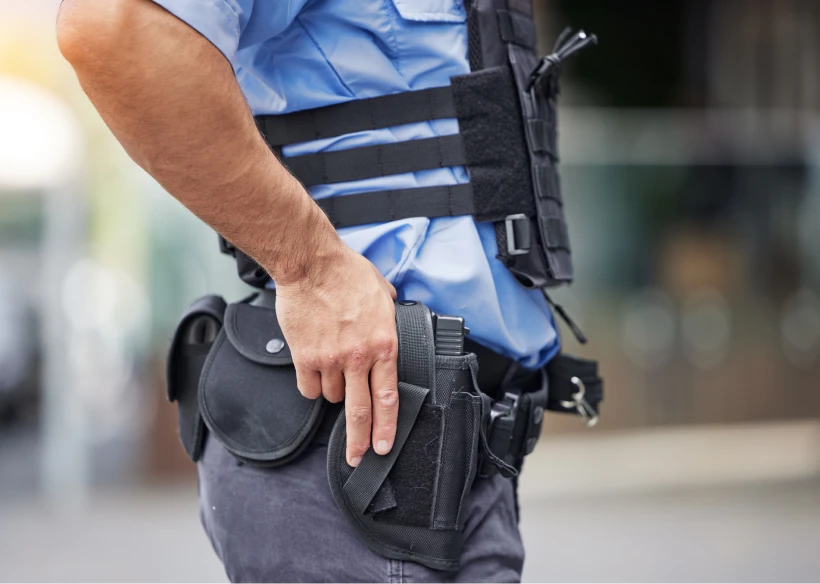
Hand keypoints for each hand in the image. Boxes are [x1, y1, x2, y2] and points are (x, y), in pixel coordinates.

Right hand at [275, 243, 398, 466]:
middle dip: (360, 441)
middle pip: (360, 411)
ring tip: (332, 367)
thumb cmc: (346, 273)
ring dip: (333, 389)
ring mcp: (330, 360)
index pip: (388, 396)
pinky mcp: (304, 357)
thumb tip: (394, 313)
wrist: (311, 264)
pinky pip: (308, 387)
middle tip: (358, 458)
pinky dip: (311, 384)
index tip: (384, 445)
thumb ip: (390, 313)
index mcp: (384, 344)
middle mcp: (358, 357)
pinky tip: (313, 370)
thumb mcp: (383, 293)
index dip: (387, 427)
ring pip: (331, 395)